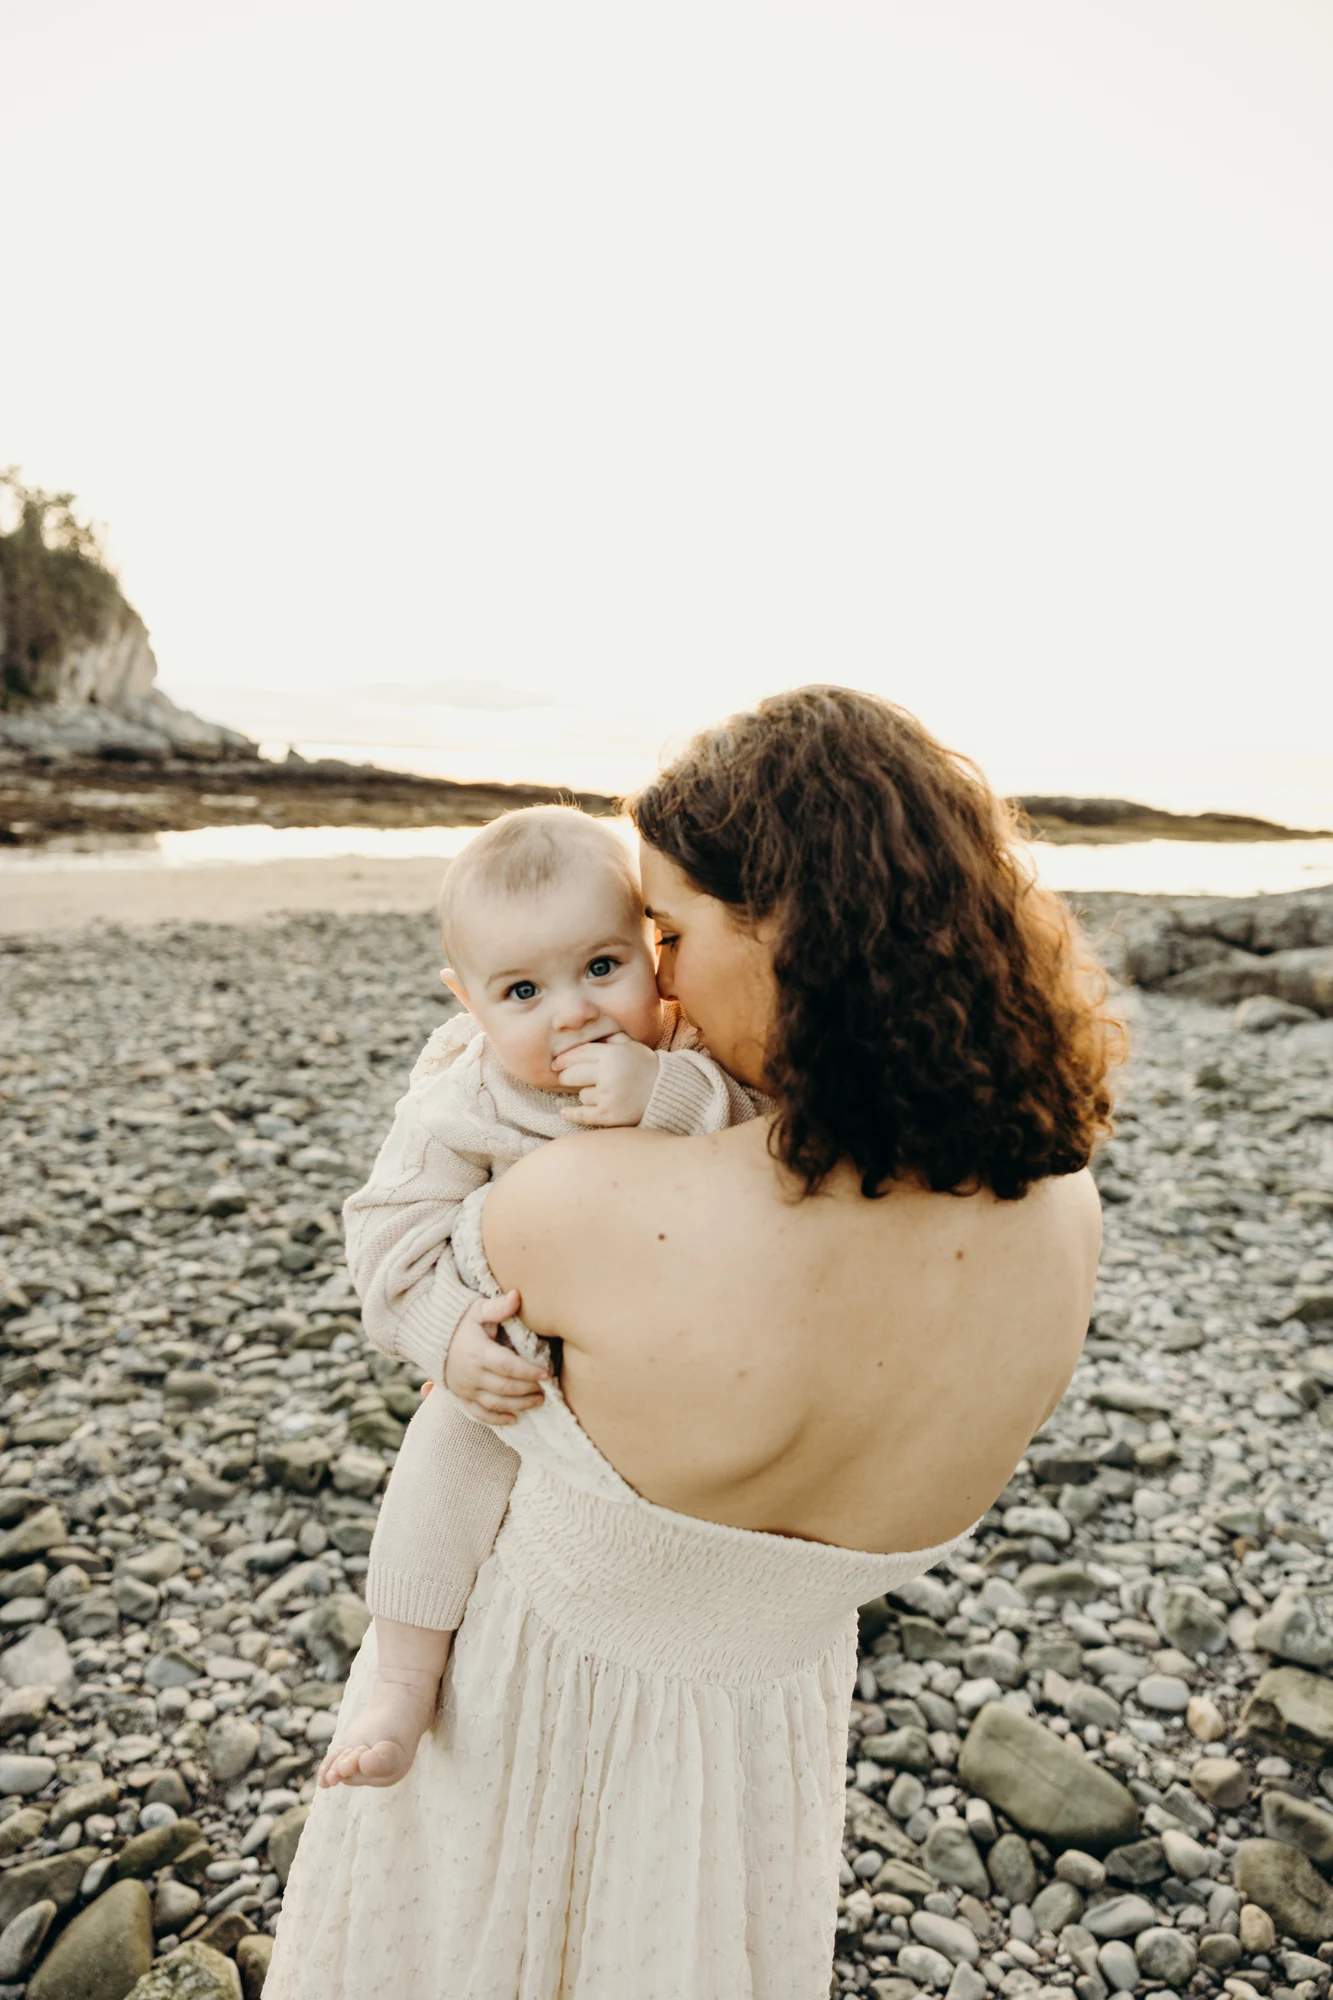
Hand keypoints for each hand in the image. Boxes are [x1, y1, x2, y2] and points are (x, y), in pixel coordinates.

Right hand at [442, 1290, 548, 1426]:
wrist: (432, 1338)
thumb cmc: (461, 1323)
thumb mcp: (478, 1310)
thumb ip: (498, 1307)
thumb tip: (517, 1296)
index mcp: (477, 1352)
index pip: (507, 1366)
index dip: (528, 1372)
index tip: (546, 1374)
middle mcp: (471, 1374)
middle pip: (504, 1388)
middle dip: (528, 1390)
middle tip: (546, 1389)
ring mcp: (465, 1388)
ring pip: (495, 1403)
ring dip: (519, 1405)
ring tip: (538, 1400)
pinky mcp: (461, 1397)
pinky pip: (479, 1414)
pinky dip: (497, 1419)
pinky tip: (514, 1419)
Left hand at [552, 1034, 658, 1125]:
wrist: (667, 1093)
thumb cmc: (646, 1067)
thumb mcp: (632, 1046)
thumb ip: (611, 1038)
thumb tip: (591, 1026)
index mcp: (612, 1054)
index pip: (579, 1054)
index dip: (564, 1059)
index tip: (555, 1063)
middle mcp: (608, 1074)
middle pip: (572, 1075)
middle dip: (566, 1077)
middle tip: (564, 1078)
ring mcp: (608, 1095)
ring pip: (582, 1095)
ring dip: (586, 1095)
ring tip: (599, 1094)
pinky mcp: (609, 1115)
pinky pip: (583, 1115)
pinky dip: (572, 1114)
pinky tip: (565, 1112)